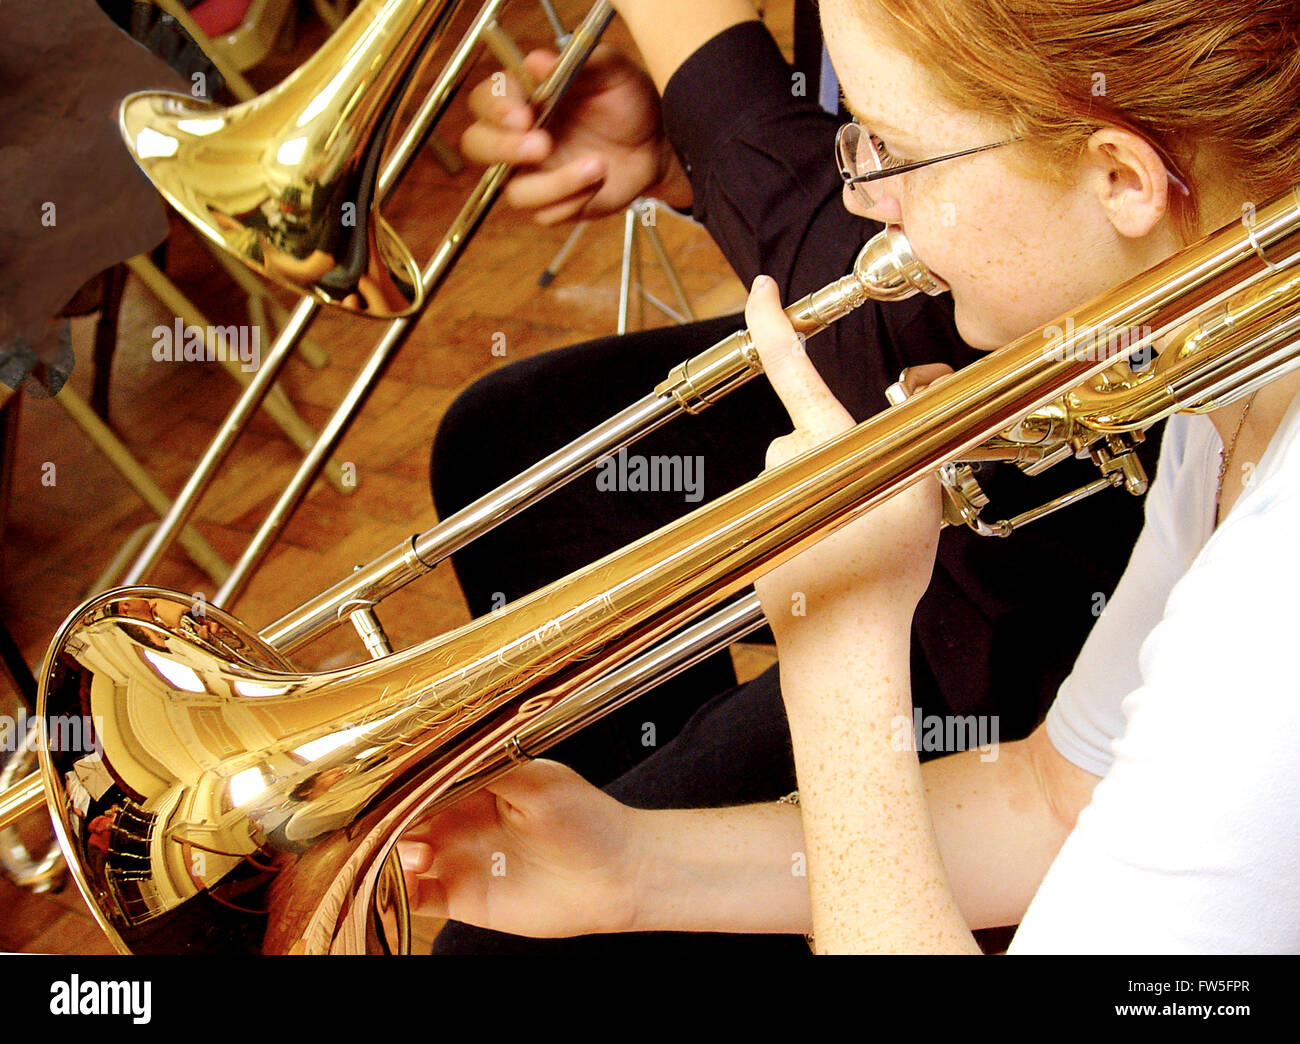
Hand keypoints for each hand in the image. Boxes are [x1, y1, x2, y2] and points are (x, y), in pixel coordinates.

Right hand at [397, 759, 641, 937]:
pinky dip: (400, 889)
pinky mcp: (463, 897)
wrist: (616, 875)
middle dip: (389, 815)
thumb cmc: (588, 820)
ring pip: (403, 854)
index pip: (425, 776)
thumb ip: (489, 766)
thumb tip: (448, 749)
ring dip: (393, 852)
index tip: (387, 778)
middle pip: (405, 814)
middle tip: (389, 819)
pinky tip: (407, 880)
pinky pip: (417, 896)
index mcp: (476, 783)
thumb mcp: (539, 779)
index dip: (404, 778)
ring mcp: (460, 858)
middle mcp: (461, 819)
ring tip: (421, 854)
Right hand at [459, 46, 689, 222]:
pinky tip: (598, 182)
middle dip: (503, 149)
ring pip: (513, 191)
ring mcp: (534, 174)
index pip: (485, 101)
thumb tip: (536, 61)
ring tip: (597, 165)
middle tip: (542, 146)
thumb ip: (576, 63)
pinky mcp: (554, 204)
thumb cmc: (629, 102)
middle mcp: (520, 136)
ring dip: (555, 183)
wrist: (657, 144)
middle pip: (478, 147)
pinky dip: (573, 201)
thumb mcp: (611, 72)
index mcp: (524, 98)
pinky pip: (546, 215)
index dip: (496, 108)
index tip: (524, 115)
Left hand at [743, 275, 945, 633]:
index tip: (762, 288)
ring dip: (829, 492)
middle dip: (841, 457)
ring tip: (860, 535)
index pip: (790, 366)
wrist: (844, 644)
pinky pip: (790, 510)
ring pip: (801, 476)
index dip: (772, 320)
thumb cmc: (883, 572)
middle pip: (810, 435)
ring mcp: (766, 502)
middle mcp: (783, 466)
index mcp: (822, 444)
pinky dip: (813, 522)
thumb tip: (921, 407)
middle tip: (876, 502)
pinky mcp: (755, 534)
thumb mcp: (921, 492)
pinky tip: (837, 553)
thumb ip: (917, 439)